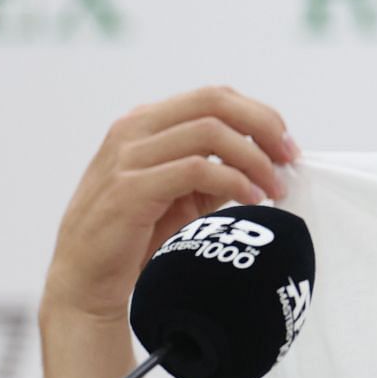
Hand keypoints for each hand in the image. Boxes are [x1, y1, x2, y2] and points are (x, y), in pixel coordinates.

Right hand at [43, 86, 297, 325]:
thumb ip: (215, 170)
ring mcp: (127, 157)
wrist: (85, 281)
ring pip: (209, 132)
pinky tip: (253, 200)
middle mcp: (133, 130)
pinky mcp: (129, 189)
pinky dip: (234, 180)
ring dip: (254, 158)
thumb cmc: (135, 237)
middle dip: (263, 126)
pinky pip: (195, 169)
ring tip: (276, 188)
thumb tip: (269, 159)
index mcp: (145, 123)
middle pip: (214, 102)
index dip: (259, 115)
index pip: (214, 97)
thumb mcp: (181, 194)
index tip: (288, 146)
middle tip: (291, 159)